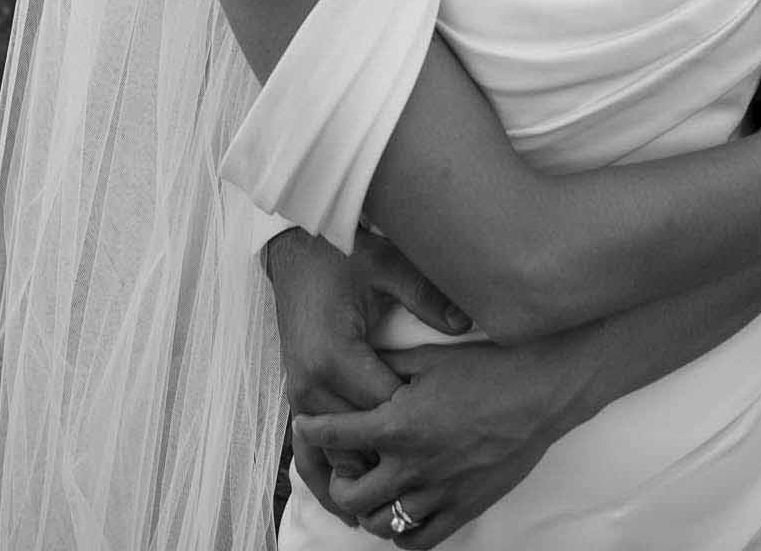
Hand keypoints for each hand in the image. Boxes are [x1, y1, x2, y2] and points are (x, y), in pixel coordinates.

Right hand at [266, 227, 470, 517]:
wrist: (296, 246)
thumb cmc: (344, 254)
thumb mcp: (388, 267)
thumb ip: (426, 297)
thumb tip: (465, 323)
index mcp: (338, 356)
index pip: (385, 410)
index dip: (418, 427)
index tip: (453, 440)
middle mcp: (313, 384)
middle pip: (358, 443)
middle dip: (392, 464)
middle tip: (432, 485)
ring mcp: (299, 392)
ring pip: (330, 456)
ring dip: (356, 482)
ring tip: (389, 514)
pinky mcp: (294, 392)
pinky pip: (306, 448)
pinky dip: (324, 474)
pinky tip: (343, 502)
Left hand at [295, 339, 569, 545]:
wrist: (541, 391)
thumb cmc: (487, 369)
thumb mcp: (430, 359)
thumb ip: (389, 366)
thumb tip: (359, 364)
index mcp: (399, 425)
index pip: (336, 437)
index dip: (312, 430)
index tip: (305, 424)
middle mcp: (412, 466)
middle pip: (349, 494)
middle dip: (336, 479)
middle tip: (342, 464)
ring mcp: (437, 493)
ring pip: (378, 523)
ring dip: (365, 507)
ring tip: (371, 487)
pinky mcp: (462, 509)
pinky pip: (417, 540)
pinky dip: (399, 533)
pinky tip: (400, 512)